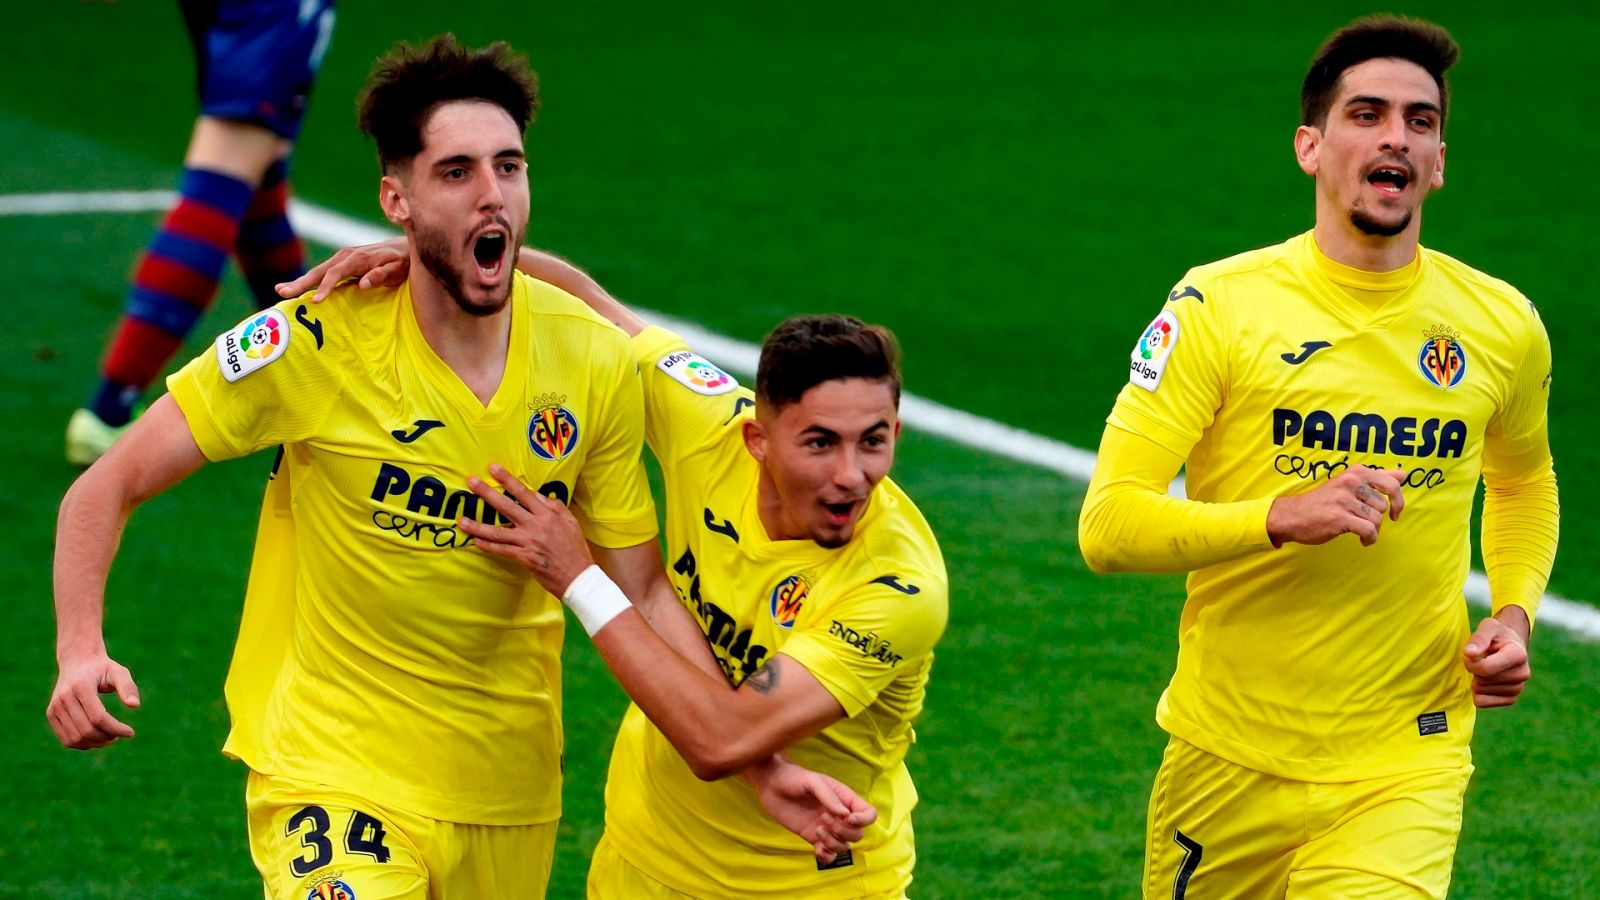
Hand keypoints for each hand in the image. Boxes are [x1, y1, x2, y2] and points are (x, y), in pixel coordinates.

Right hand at [46, 653, 140, 749]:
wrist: (77, 661)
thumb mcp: (119, 672)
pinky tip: (97, 738)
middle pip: (87, 730)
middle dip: (107, 737)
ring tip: (110, 737)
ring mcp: (54, 707)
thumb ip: (128, 687)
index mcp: (81, 687)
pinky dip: (83, 744)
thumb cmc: (102, 668)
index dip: (116, 729)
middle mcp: (63, 698)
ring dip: (96, 743)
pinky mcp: (51, 714)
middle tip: (120, 734)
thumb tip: (135, 705)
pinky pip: (66, 739)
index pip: (98, 718)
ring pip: (75, 738)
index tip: (131, 732)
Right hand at [276, 237, 410, 301]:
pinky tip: (295, 288)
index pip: (336, 273)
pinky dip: (308, 280)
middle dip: (301, 283)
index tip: (316, 302)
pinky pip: (322, 273)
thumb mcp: (397, 268)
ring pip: (317, 271)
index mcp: (357, 258)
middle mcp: (345, 256)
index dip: (325, 287)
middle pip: (319, 271)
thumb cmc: (402, 262)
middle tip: (282, 293)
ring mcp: (341, 259)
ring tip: (280, 291)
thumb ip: (382, 275)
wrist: (403, 248)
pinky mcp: (340, 264)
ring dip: (299, 282)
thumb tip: (364, 283)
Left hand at [458, 464, 593, 595]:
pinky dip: (488, 546)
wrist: (578, 575)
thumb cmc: (575, 547)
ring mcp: (528, 541)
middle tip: (470, 482)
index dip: (507, 479)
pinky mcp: (524, 557)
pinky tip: (475, 541)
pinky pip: (501, 550)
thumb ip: (554, 506)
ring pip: (498, 531)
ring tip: (462, 520)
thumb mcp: (570, 521)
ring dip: (478, 526)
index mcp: (548, 513)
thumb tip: (537, 495)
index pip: (524, 492)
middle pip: (506, 506)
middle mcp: (535, 525)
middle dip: (486, 493)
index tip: (493, 468)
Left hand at [746, 756, 877, 863]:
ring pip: (844, 847)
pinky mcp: (813, 838)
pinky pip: (829, 855)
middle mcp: (839, 815)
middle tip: (822, 819)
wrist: (771, 785)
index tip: (847, 818)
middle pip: (858, 834)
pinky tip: (816, 849)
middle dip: (843, 832)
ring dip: (833, 844)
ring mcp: (827, 828)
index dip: (863, 820)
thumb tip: (845, 815)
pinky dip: (826, 857)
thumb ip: (828, 797)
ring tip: (817, 831)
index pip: (868, 814)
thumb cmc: (793, 777)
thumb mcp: (812, 781)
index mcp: (844, 798)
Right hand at [1266, 467, 1404, 546]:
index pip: (1391, 483)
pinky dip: (1369, 539)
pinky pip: (1369, 530)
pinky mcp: (1339, 517)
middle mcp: (1350, 482)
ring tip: (1360, 531)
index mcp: (1355, 472)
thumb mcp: (1347, 483)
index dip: (1398, 500)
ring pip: (1377, 519)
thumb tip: (1402, 474)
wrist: (1291, 516)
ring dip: (1372, 530)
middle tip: (1365, 522)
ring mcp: (1344, 500)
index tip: (1394, 511)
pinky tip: (1363, 540)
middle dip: (1377, 518)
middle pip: (1383, 505)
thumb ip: (1376, 478)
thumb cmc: (1322, 502)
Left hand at [1463, 608, 1531, 708]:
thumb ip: (1478, 638)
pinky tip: (1485, 681)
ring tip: (1486, 667)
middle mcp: (1523, 674)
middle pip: (1481, 681)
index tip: (1470, 653)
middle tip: (1480, 659)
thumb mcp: (1488, 627)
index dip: (1470, 662)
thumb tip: (1469, 653)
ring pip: (1480, 692)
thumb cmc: (1497, 635)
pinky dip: (1477, 692)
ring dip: (1476, 680)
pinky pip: (1482, 702)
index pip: (1485, 669)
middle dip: (1473, 670)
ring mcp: (1518, 688)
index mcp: (1518, 655)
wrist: (1511, 645)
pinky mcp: (1511, 699)